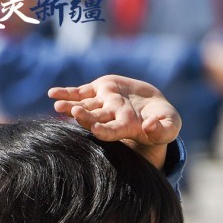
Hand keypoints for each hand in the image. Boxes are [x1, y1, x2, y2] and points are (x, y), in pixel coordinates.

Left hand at [48, 74, 180, 169]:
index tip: (96, 130)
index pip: (113, 132)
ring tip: (58, 106)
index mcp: (127, 127)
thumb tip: (149, 127)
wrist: (153, 109)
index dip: (105, 131)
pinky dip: (67, 93)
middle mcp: (112, 117)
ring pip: (85, 106)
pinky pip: (80, 92)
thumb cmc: (163, 122)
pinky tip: (53, 94)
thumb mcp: (169, 126)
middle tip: (75, 113)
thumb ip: (162, 129)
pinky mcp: (100, 90)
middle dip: (85, 117)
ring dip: (71, 106)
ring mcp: (104, 104)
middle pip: (96, 119)